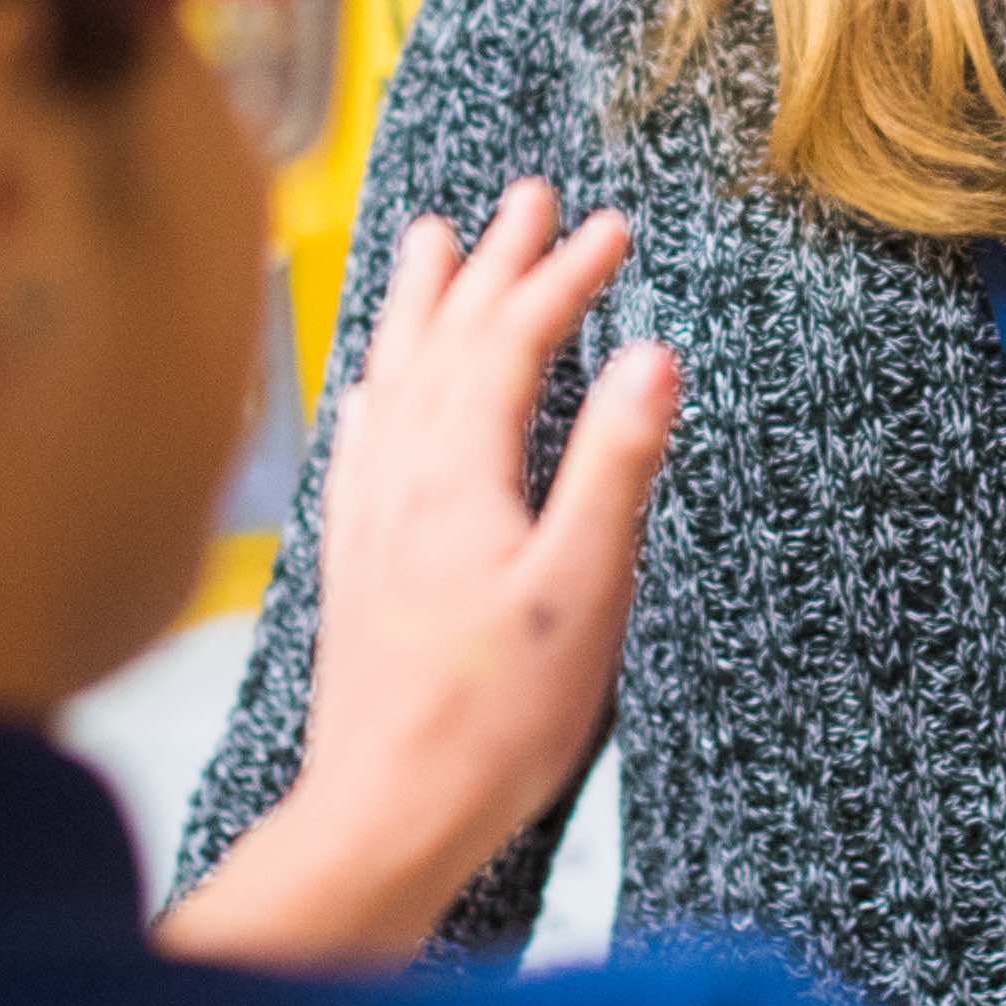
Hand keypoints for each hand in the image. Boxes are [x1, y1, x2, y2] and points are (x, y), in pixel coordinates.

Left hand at [206, 182, 673, 960]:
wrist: (384, 810)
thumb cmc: (493, 718)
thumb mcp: (583, 591)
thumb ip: (614, 467)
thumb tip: (653, 355)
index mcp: (457, 474)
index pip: (513, 342)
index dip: (563, 277)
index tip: (610, 228)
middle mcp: (399, 475)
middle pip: (445, 338)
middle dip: (492, 262)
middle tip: (527, 195)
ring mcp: (367, 514)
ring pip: (392, 373)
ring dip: (421, 302)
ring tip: (430, 239)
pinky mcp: (353, 556)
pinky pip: (360, 432)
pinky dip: (376, 382)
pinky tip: (372, 382)